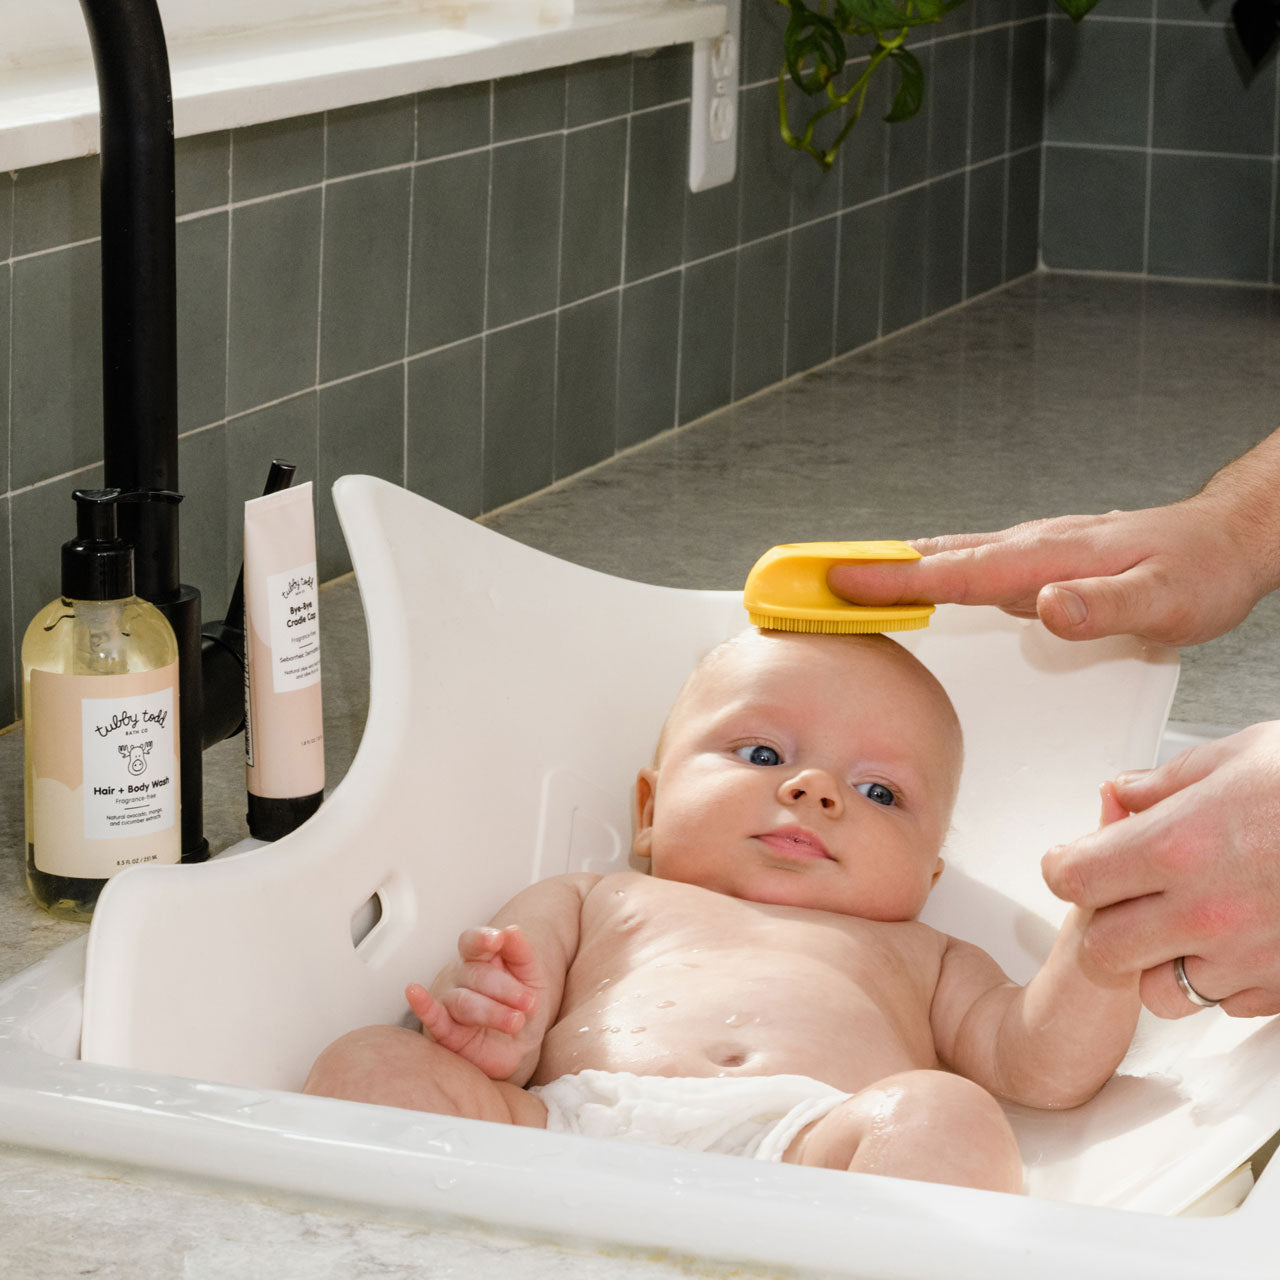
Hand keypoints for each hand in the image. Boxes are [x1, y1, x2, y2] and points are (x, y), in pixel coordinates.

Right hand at [407, 925, 545, 1078]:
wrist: (519, 1048)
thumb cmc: (520, 1007)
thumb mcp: (531, 977)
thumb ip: (521, 953)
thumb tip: (511, 930)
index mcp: (479, 959)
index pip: (472, 942)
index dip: (482, 938)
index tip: (497, 939)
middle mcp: (459, 976)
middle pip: (476, 974)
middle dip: (506, 989)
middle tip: (529, 1003)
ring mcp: (447, 1002)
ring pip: (463, 1001)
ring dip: (492, 1011)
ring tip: (516, 1021)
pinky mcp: (442, 1032)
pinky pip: (431, 1017)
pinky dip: (422, 1005)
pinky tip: (414, 992)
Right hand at [826, 496, 1272, 646]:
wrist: (1225, 540)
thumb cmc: (1197, 573)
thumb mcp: (1164, 601)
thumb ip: (1103, 608)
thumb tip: (1043, 605)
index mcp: (1044, 559)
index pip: (952, 573)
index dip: (890, 582)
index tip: (835, 583)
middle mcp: (1028, 548)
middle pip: (930, 557)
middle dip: (866, 568)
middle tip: (807, 577)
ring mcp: (1030, 550)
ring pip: (944, 555)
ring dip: (889, 566)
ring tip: (838, 577)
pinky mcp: (1036, 558)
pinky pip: (966, 562)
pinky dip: (926, 567)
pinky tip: (916, 577)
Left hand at [1041, 723, 1279, 1017]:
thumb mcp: (1237, 757)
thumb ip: (1163, 783)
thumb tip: (1120, 795)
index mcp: (1175, 847)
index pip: (1073, 881)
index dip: (1066, 868)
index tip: (1072, 860)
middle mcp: (1204, 913)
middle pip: (1102, 950)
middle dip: (1104, 922)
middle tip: (1123, 894)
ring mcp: (1248, 959)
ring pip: (1160, 992)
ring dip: (1160, 961)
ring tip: (1184, 922)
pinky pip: (1227, 1004)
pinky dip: (1222, 979)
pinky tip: (1241, 938)